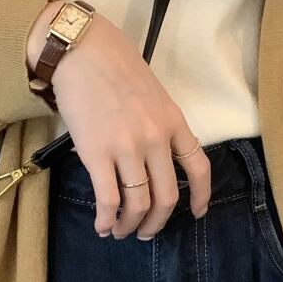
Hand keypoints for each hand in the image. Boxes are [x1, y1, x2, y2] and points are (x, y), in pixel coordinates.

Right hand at [25, 2, 210, 238]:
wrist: (81, 50)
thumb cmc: (114, 64)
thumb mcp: (153, 93)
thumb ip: (159, 123)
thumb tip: (155, 156)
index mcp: (174, 121)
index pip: (199, 167)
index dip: (201, 196)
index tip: (197, 212)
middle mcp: (156, 138)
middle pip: (168, 196)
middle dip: (157, 222)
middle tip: (147, 231)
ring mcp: (127, 148)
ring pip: (138, 204)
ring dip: (130, 225)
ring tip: (121, 231)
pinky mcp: (97, 154)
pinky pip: (108, 199)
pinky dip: (107, 219)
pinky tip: (102, 225)